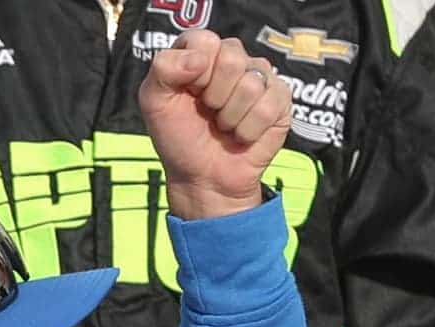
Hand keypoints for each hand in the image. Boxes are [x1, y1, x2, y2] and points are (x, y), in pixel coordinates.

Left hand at [138, 30, 290, 219]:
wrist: (202, 178)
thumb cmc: (179, 138)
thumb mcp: (154, 101)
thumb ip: (164, 68)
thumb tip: (201, 59)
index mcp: (202, 50)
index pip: (205, 41)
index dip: (195, 72)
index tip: (190, 93)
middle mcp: (233, 58)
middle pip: (232, 58)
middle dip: (214, 96)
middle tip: (209, 111)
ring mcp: (260, 78)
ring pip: (251, 85)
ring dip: (230, 117)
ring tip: (224, 125)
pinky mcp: (280, 101)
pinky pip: (269, 107)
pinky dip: (249, 129)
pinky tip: (242, 135)